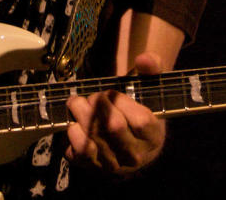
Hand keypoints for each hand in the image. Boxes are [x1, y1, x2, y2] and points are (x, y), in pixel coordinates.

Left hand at [64, 52, 165, 174]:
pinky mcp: (94, 168)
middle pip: (112, 127)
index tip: (111, 92)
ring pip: (92, 141)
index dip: (121, 101)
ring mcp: (114, 164)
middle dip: (97, 104)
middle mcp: (135, 155)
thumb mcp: (151, 89)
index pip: (140, 120)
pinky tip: (76, 123)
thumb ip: (152, 69)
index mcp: (154, 136)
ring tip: (79, 104)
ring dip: (80, 116)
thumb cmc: (141, 110)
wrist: (134, 143)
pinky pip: (79, 153)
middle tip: (92, 95)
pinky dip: (72, 134)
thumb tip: (144, 58)